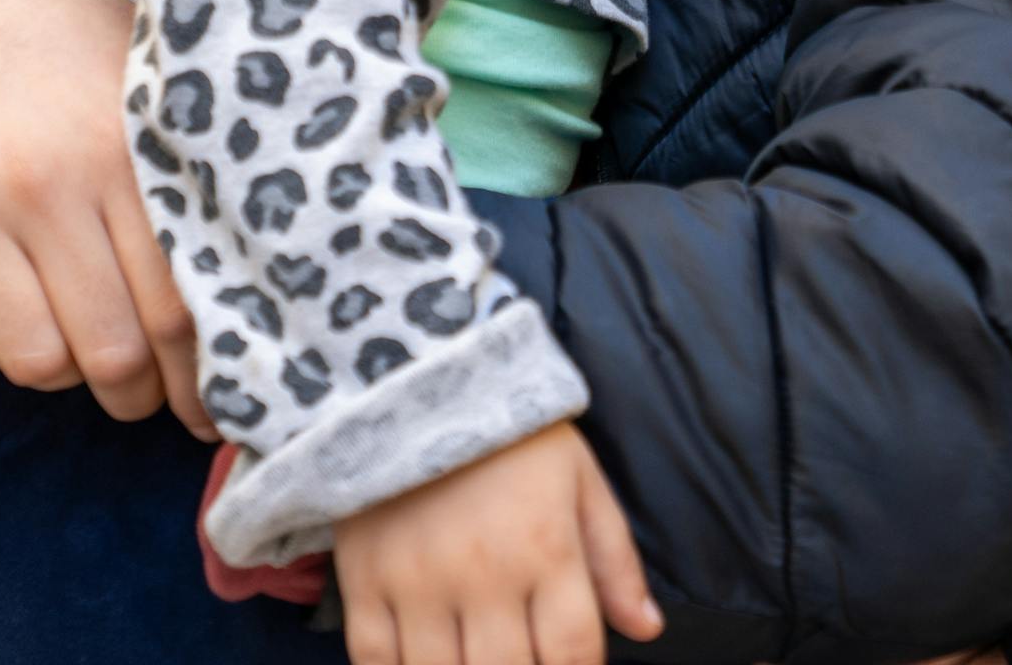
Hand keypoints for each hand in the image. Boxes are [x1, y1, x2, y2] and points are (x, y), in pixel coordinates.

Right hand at [0, 0, 211, 439]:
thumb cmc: (65, 27)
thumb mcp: (145, 76)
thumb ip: (191, 160)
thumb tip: (272, 258)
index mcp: (127, 151)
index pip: (183, 304)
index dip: (209, 374)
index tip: (227, 399)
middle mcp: (50, 186)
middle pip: (114, 349)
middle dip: (145, 397)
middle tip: (157, 400)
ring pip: (34, 359)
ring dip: (67, 378)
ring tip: (86, 361)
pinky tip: (7, 322)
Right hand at [331, 422, 663, 664]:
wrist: (412, 376)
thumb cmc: (511, 436)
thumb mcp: (579, 480)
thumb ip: (615, 560)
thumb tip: (647, 628)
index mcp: (547, 549)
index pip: (573, 653)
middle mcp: (485, 575)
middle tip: (521, 660)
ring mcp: (419, 582)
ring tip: (475, 659)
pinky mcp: (364, 580)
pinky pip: (375, 661)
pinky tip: (422, 664)